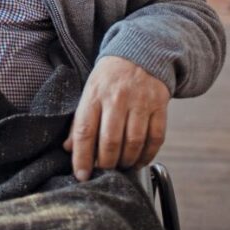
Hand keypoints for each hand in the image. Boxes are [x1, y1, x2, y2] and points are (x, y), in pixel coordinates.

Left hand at [64, 56, 170, 181]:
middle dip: (106, 164)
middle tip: (104, 171)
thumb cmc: (110, 78)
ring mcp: (140, 102)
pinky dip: (147, 155)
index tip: (82, 176)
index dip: (82, 158)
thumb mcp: (89, 92)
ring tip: (122, 166)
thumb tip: (69, 148)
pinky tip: (139, 160)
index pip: (85, 131)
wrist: (140, 53)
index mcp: (95, 94)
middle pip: (110, 141)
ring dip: (127, 161)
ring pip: (133, 142)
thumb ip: (80, 120)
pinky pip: (155, 138)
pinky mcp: (159, 105)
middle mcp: (117, 98)